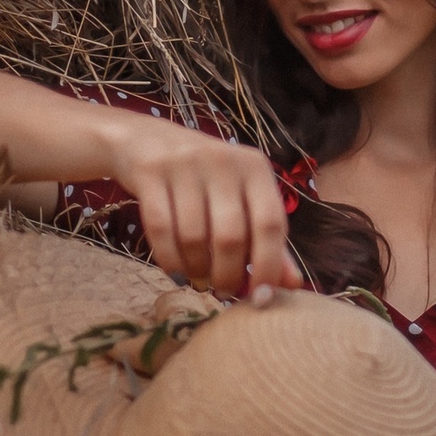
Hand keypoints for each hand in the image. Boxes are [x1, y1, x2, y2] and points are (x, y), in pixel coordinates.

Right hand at [104, 118, 303, 296]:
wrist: (144, 139)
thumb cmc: (203, 177)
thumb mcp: (240, 198)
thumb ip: (266, 239)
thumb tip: (291, 285)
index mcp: (254, 167)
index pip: (271, 223)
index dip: (268, 266)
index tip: (260, 297)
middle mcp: (223, 160)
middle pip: (230, 236)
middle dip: (227, 275)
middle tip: (222, 290)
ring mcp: (185, 164)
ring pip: (194, 237)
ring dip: (197, 269)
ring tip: (198, 278)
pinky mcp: (151, 173)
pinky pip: (161, 229)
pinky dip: (169, 259)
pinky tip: (175, 271)